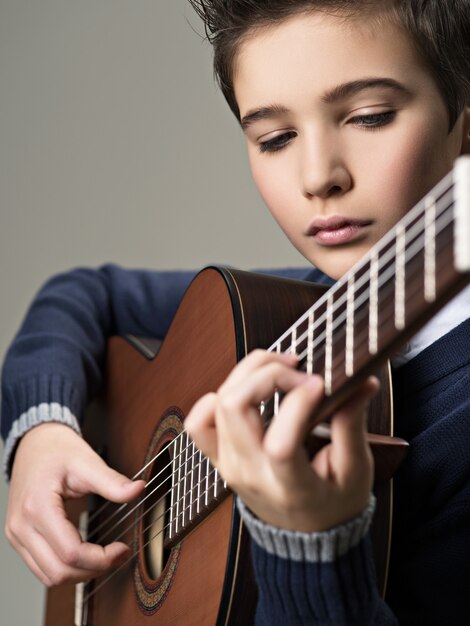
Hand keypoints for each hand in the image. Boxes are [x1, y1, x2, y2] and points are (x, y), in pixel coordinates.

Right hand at [5, 423, 144, 585]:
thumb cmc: (57, 450)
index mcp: (37, 507)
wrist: (35, 443)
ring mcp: (17, 534)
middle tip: (118, 555)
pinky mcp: (19, 537)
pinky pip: (41, 567)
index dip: (101, 558)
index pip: (70, 552)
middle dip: (92, 570)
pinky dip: (65, 568)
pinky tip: (86, 555)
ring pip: (48, 576)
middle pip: (58, 572)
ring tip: (104, 557)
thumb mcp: (87, 462)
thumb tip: (138, 489)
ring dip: (79, 574)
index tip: (122, 549)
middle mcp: (21, 526)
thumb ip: (112, 481)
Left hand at [185, 350, 378, 532]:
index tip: (321, 384)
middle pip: (235, 405)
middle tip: (297, 368)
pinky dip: (217, 397)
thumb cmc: (334, 502)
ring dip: (247, 374)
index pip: (278, 441)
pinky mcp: (219, 455)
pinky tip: (248, 391)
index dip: (298, 403)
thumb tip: (361, 382)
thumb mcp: (354, 471)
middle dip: (267, 372)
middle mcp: (249, 473)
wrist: (306, 533)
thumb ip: (352, 425)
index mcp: (289, 486)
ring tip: (278, 370)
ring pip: (218, 402)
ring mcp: (228, 464)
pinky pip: (199, 421)